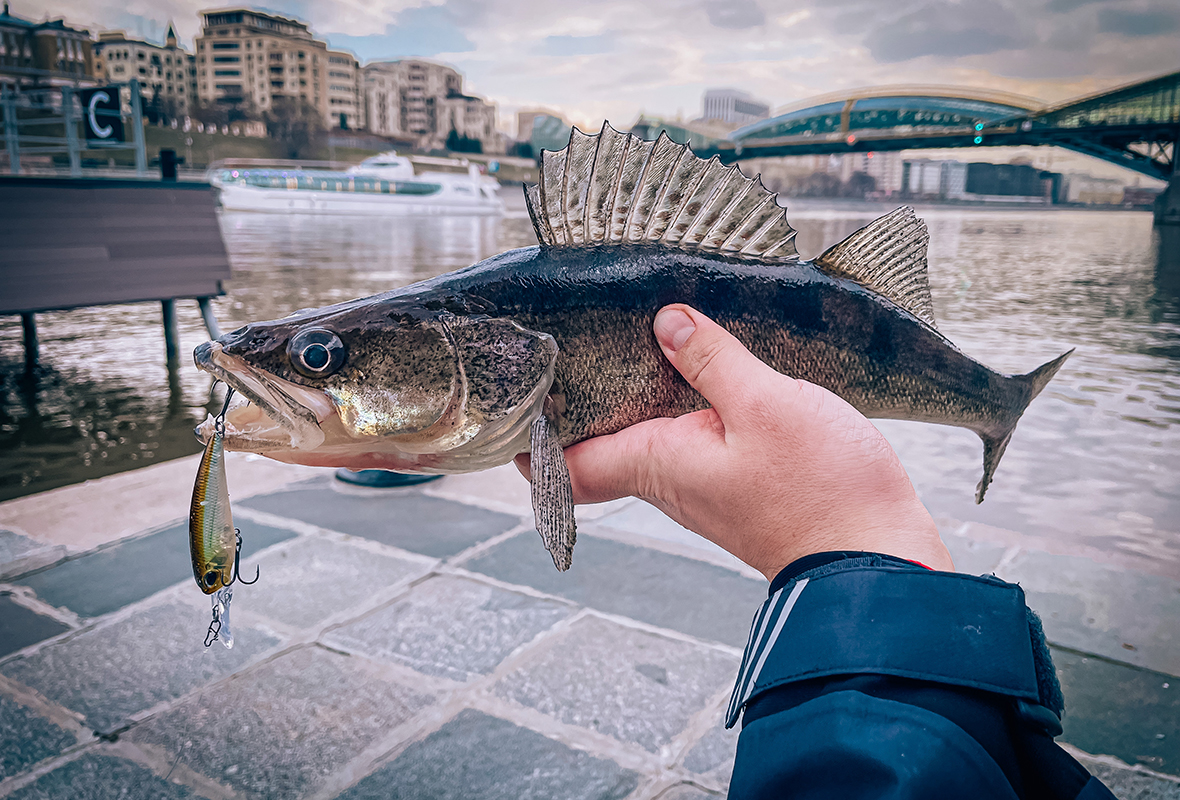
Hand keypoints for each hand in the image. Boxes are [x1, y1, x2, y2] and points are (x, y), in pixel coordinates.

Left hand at [517, 304, 952, 580]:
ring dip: (638, 397)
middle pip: (602, 444)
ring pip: (648, 438)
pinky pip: (693, 440)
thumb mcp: (765, 405)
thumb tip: (665, 322)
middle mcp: (669, 481)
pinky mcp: (739, 483)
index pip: (564, 468)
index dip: (531, 442)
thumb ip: (712, 361)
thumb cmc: (821, 492)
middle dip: (585, 401)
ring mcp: (703, 485)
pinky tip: (703, 369)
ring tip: (635, 339)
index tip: (515, 400)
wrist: (878, 557)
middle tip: (573, 344)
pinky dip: (684, 405)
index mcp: (657, 464)